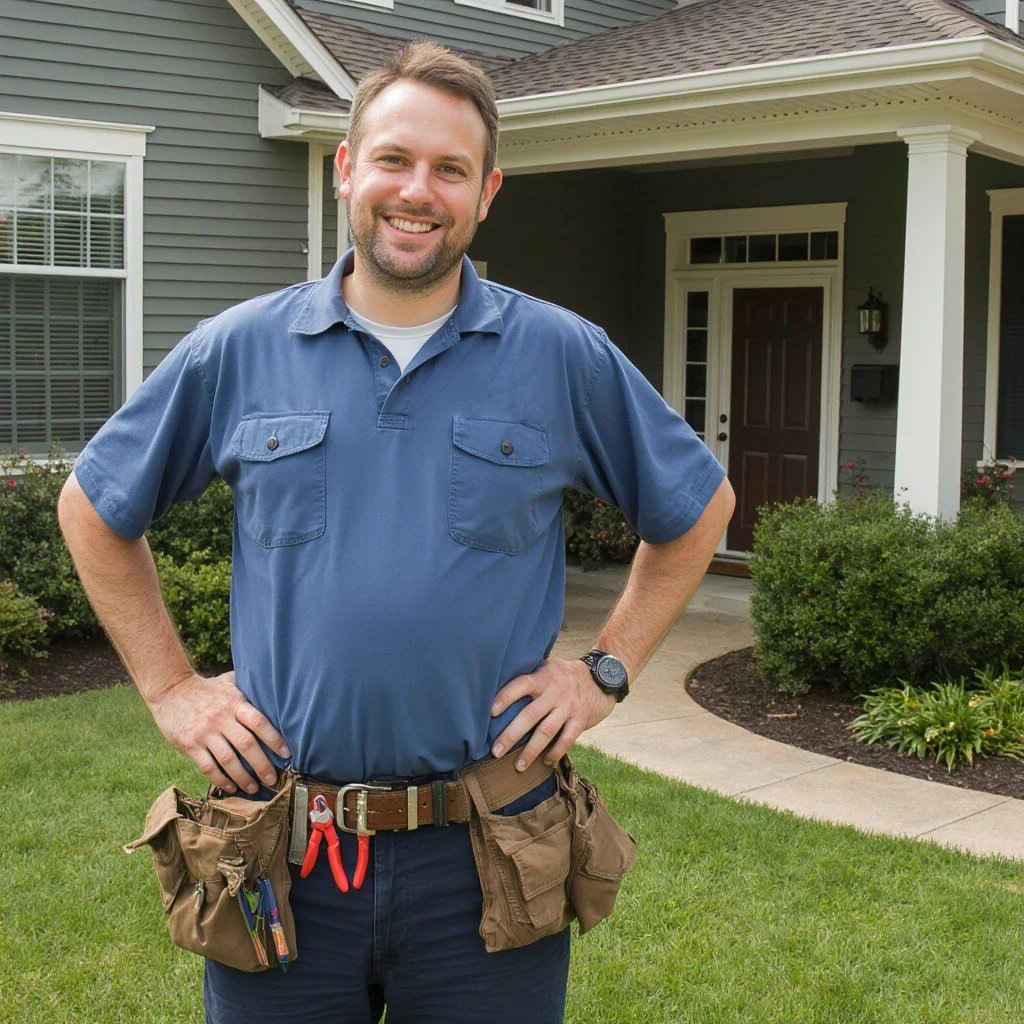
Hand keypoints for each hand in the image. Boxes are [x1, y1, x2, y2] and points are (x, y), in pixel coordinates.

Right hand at [146, 670, 290, 793]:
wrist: (171, 690)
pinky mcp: (190, 745)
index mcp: (234, 704)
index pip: (259, 722)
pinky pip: (208, 767)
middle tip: (273, 780)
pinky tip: (231, 787)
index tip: (286, 753)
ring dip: (243, 777)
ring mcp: (205, 733)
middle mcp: (221, 718)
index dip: (274, 739)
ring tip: (254, 788)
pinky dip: (220, 780)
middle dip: (262, 765)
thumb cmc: (205, 688)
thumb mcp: (228, 682)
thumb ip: (247, 686)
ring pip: (228, 760)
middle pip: (246, 745)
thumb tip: (271, 684)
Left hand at [490, 657, 616, 772]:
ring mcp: (568, 707)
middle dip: (511, 734)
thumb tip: (498, 680)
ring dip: (531, 751)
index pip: (521, 684)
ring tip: (518, 766)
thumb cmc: (564, 674)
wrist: (600, 678)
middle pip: (530, 714)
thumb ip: (530, 673)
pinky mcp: (580, 720)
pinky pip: (566, 740)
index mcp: (543, 676)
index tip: (491, 712)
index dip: (506, 696)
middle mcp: (555, 692)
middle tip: (496, 751)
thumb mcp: (548, 666)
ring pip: (546, 731)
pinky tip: (544, 763)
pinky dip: (555, 753)